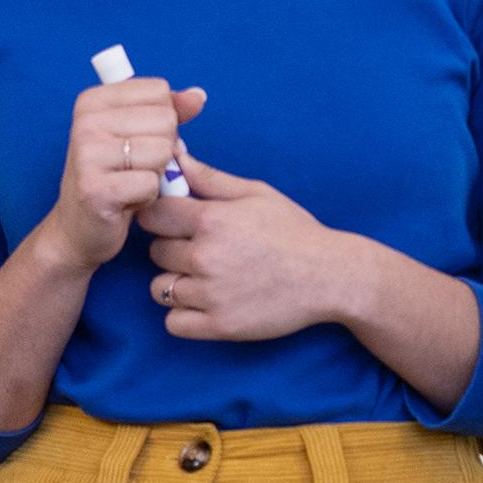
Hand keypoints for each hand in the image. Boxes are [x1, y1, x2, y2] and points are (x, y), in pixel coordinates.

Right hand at [40, 78, 207, 275]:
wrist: (78, 228)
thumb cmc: (112, 178)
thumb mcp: (138, 135)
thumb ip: (168, 111)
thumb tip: (198, 96)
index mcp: (93, 101)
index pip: (159, 92)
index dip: (162, 121)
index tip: (136, 140)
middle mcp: (86, 122)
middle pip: (165, 121)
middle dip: (162, 149)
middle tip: (134, 167)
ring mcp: (87, 155)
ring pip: (162, 152)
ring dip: (156, 174)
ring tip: (130, 183)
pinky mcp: (95, 189)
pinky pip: (151, 183)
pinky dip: (148, 197)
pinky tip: (126, 200)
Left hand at [135, 150, 345, 340]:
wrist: (329, 276)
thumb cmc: (293, 231)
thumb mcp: (255, 194)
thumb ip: (210, 178)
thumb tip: (175, 155)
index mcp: (212, 220)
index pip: (153, 215)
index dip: (160, 216)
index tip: (172, 221)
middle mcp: (205, 257)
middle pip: (156, 252)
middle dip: (172, 249)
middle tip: (200, 249)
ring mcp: (211, 295)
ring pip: (160, 288)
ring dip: (175, 283)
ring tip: (203, 277)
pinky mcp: (219, 326)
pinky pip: (173, 323)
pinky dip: (183, 315)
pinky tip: (204, 303)